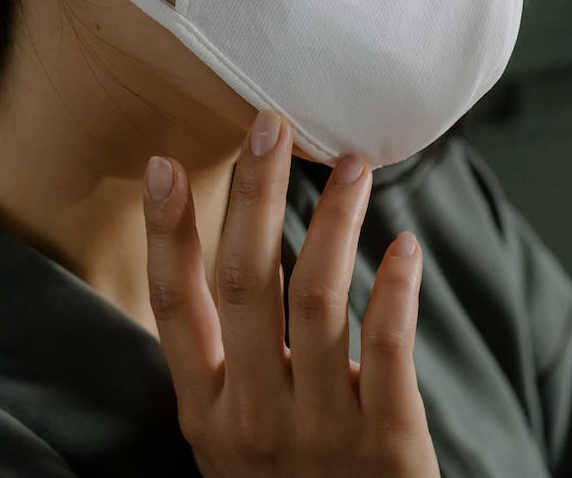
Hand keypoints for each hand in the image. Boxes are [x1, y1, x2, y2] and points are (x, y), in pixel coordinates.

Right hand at [141, 110, 439, 476]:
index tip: (167, 167)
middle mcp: (253, 418)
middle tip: (269, 126)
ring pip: (319, 299)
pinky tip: (403, 245)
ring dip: (335, 222)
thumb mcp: (232, 441)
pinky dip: (395, 288)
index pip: (176, 307)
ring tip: (353, 167)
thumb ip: (228, 368)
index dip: (169, 234)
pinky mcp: (388, 444)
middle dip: (254, 196)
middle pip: (246, 283)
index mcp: (206, 412)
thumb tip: (230, 267)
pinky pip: (388, 348)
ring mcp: (321, 431)